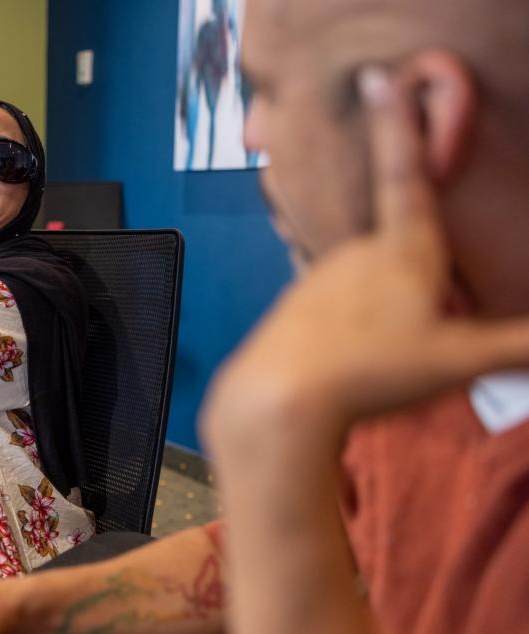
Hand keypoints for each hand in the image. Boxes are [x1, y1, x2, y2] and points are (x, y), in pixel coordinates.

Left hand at [203, 68, 528, 443]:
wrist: (281, 399)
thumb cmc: (373, 371)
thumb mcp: (462, 361)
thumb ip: (517, 344)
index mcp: (402, 249)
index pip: (406, 174)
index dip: (399, 126)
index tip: (382, 80)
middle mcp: (355, 253)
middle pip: (397, 249)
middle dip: (415, 282)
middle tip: (415, 336)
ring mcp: (318, 277)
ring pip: (364, 282)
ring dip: (381, 310)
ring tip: (385, 357)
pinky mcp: (293, 306)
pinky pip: (332, 307)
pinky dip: (346, 328)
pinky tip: (350, 359)